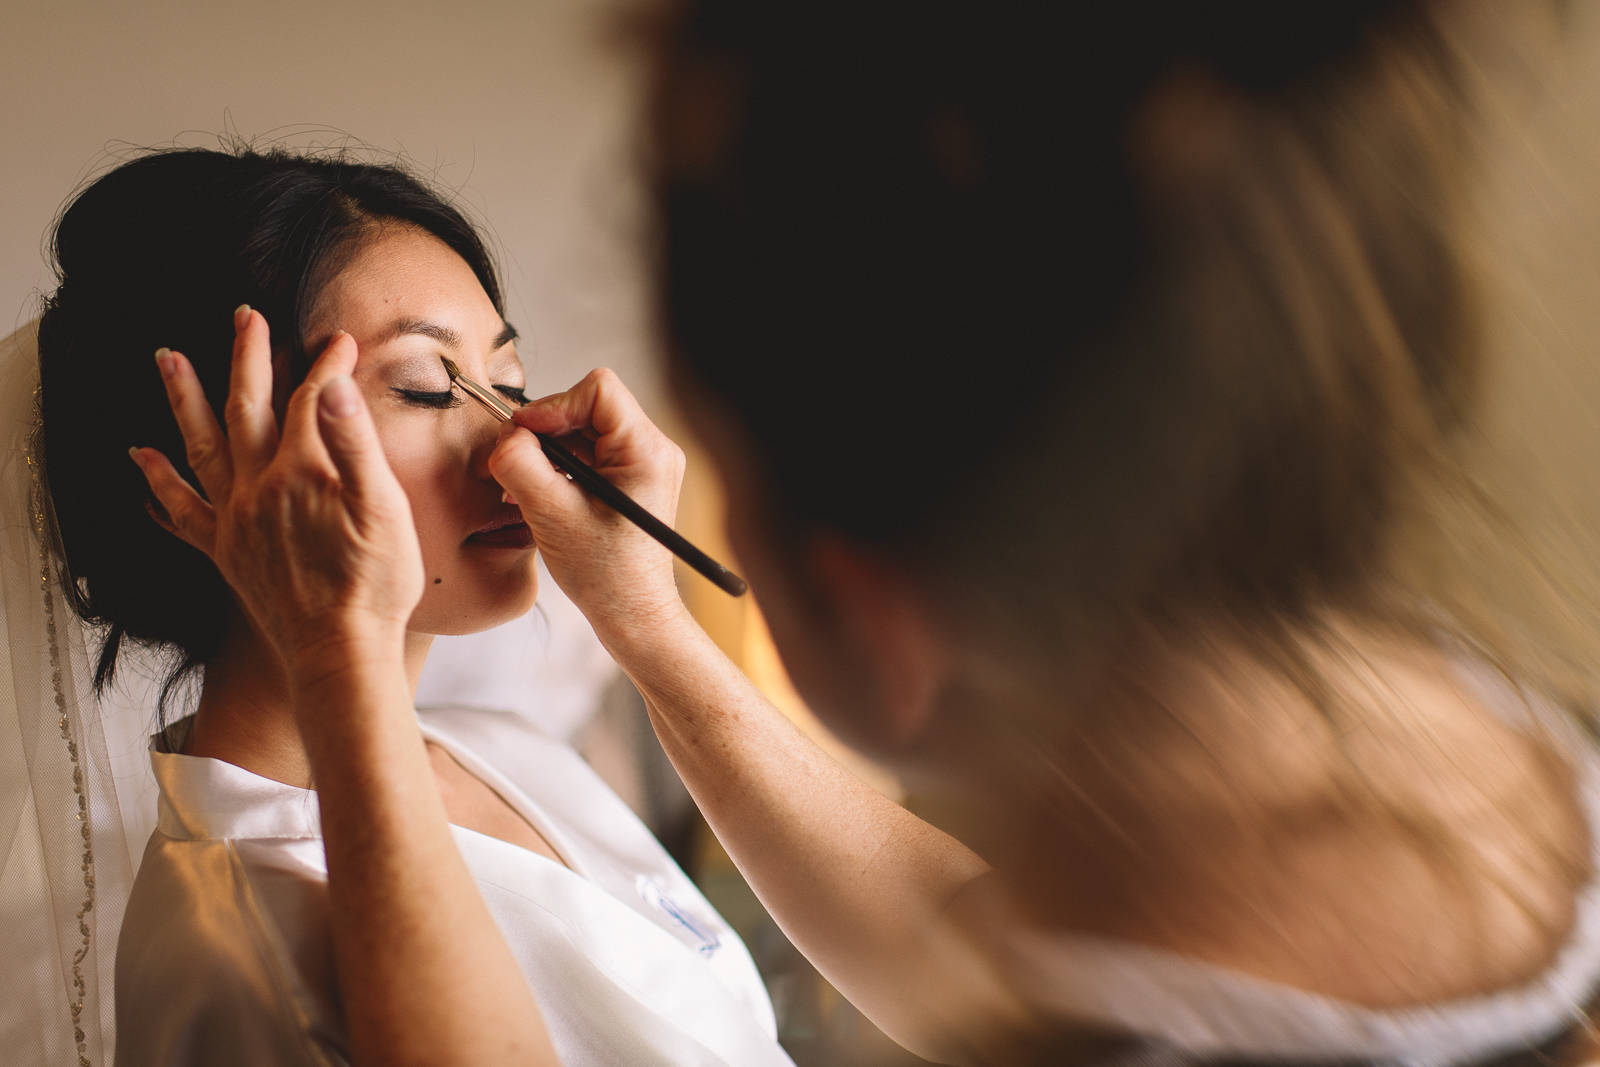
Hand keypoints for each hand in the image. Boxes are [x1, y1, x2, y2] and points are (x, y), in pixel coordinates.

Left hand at [129, 306, 423, 676]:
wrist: (339, 650)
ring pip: (202, 446)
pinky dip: (159, 482)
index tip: (340, 341)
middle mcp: (260, 489)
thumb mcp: (383, 508)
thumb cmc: (372, 587)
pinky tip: (142, 460)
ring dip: (184, 399)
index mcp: (303, 473)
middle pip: (248, 408)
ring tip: (167, 360)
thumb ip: (356, 442)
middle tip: (244, 317)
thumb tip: (334, 387)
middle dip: (246, 358)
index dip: (326, 365)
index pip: (313, 399)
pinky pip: (182, 511)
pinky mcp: (226, 551)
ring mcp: (237, 519)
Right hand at [488, 368, 689, 646]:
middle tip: (513, 466)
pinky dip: (558, 469)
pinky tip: (538, 496)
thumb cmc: (606, 576)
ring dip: (547, 454)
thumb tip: (506, 433)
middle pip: (587, 408)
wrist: (633, 617)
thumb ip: (521, 464)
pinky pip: (587, 455)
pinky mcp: (630, 481)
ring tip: (523, 488)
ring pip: (582, 432)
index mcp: (646, 451)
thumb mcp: (551, 516)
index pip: (598, 390)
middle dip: (545, 433)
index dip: (554, 406)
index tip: (523, 435)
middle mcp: (653, 450)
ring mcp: (643, 465)